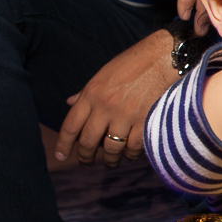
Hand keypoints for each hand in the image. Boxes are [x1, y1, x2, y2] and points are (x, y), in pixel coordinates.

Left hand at [55, 30, 177, 165]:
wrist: (162, 58)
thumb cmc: (132, 64)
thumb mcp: (103, 74)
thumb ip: (86, 92)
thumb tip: (70, 102)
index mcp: (92, 94)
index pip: (71, 125)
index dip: (63, 144)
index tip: (59, 156)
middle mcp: (105, 106)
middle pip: (88, 141)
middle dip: (85, 157)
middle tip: (86, 162)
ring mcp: (125, 115)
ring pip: (111, 149)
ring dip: (110, 160)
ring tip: (111, 162)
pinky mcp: (144, 121)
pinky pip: (133, 147)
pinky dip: (130, 155)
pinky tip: (130, 154)